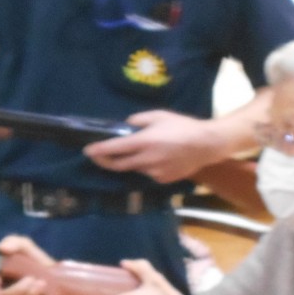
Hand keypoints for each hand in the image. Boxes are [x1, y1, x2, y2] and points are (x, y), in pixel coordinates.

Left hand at [83, 110, 225, 183]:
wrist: (206, 145)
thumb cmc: (182, 126)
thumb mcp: (159, 115)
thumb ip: (139, 120)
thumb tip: (126, 127)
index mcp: (144, 142)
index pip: (115, 149)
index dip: (99, 151)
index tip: (87, 151)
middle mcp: (146, 160)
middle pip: (118, 165)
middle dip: (104, 161)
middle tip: (97, 157)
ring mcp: (154, 172)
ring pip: (134, 169)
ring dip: (130, 161)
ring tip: (138, 151)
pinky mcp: (162, 179)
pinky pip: (148, 173)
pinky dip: (146, 165)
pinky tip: (157, 157)